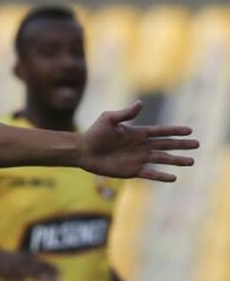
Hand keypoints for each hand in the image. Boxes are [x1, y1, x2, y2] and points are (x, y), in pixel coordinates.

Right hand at [0, 249, 58, 280]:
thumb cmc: (11, 259)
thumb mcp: (24, 256)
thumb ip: (36, 260)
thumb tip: (48, 267)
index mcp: (30, 259)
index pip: (46, 263)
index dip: (54, 269)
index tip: (62, 275)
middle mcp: (26, 263)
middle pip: (40, 269)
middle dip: (49, 275)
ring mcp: (18, 269)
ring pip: (29, 273)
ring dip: (38, 276)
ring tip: (46, 280)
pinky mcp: (10, 276)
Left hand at [78, 101, 198, 181]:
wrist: (83, 151)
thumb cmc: (94, 133)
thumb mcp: (108, 119)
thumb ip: (125, 113)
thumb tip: (141, 103)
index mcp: (138, 133)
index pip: (161, 131)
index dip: (175, 131)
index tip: (190, 130)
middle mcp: (141, 146)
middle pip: (166, 145)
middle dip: (181, 145)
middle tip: (197, 144)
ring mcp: (138, 159)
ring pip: (162, 159)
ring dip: (176, 161)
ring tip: (191, 162)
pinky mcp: (131, 170)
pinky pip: (150, 173)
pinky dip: (161, 175)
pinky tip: (173, 177)